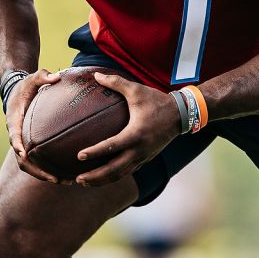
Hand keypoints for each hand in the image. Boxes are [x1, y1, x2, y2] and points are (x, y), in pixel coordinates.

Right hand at [4, 69, 61, 182]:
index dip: (18, 145)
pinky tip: (66, 174)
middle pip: (22, 160)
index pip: (14, 136)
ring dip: (44, 175)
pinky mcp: (30, 146)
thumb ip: (43, 76)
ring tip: (64, 181)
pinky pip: (37, 162)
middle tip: (55, 179)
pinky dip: (47, 170)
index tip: (24, 154)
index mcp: (14, 121)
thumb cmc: (26, 86)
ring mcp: (22, 143)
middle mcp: (16, 136)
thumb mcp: (33, 77)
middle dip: (37, 171)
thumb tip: (57, 77)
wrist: (16, 94)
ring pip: (29, 166)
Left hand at [72, 73, 181, 187]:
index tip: (79, 156)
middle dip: (95, 176)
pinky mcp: (146, 159)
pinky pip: (127, 172)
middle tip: (77, 179)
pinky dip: (113, 177)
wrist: (181, 114)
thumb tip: (96, 74)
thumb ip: (116, 82)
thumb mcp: (137, 90)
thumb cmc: (157, 101)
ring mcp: (144, 156)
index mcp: (136, 134)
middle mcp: (139, 149)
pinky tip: (101, 178)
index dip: (94, 152)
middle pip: (114, 170)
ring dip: (102, 180)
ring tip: (84, 183)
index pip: (111, 147)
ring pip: (120, 175)